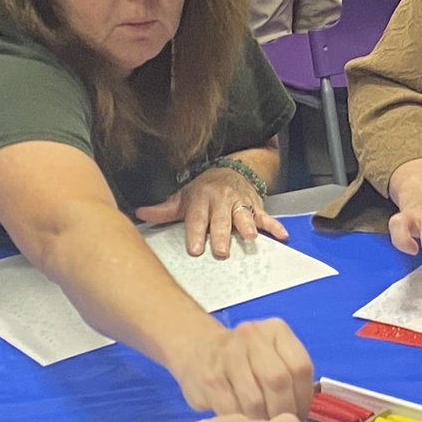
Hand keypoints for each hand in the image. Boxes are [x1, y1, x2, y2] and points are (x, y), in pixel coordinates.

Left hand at [136, 167, 287, 257]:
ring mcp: (240, 203)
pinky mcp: (255, 206)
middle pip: (221, 219)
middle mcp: (221, 200)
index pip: (197, 218)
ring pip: (244, 215)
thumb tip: (141, 214)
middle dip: (221, 234)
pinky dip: (274, 226)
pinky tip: (281, 235)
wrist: (231, 171)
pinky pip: (266, 216)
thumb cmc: (204, 190)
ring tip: (251, 237)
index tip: (194, 249)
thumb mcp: (183, 198)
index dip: (195, 233)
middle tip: (221, 250)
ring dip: (248, 226)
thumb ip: (164, 210)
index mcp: (201, 198)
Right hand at [169, 319, 312, 419]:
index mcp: (276, 330)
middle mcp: (252, 337)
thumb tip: (304, 412)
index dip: (304, 397)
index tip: (300, 415)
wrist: (197, 348)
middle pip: (278, 382)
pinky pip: (232, 410)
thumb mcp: (270, 351)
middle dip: (283, 411)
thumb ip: (290, 372)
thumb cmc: (243, 357)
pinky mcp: (210, 378)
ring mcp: (229, 355)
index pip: (300, 366)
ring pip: (255, 400)